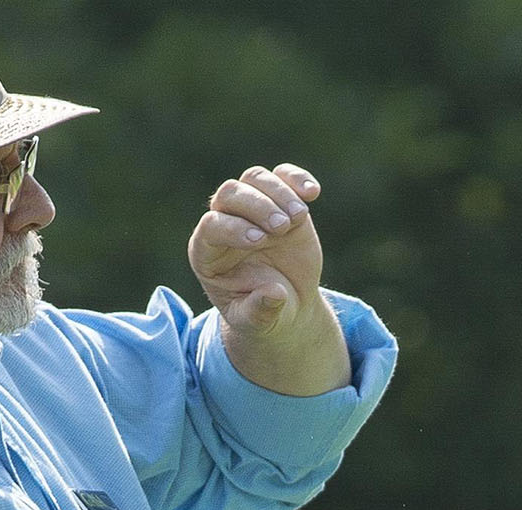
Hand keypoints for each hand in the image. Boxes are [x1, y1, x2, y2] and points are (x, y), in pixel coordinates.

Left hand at [188, 163, 325, 338]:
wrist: (287, 303)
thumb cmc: (263, 314)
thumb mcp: (259, 322)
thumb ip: (260, 311)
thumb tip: (274, 294)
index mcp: (208, 253)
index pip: (211, 225)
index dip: (233, 228)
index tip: (259, 241)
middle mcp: (226, 223)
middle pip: (230, 193)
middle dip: (257, 206)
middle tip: (282, 227)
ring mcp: (252, 210)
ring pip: (255, 178)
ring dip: (279, 192)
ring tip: (300, 217)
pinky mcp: (279, 202)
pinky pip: (282, 176)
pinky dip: (297, 178)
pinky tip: (313, 193)